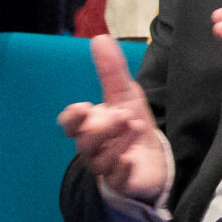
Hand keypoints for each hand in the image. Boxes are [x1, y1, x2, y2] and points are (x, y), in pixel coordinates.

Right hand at [58, 34, 173, 204]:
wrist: (151, 159)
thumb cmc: (130, 126)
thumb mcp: (125, 94)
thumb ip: (112, 70)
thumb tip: (99, 38)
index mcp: (89, 126)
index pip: (70, 124)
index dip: (73, 118)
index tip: (83, 108)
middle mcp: (93, 148)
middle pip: (85, 142)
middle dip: (99, 129)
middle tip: (120, 115)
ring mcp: (107, 167)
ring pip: (101, 160)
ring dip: (116, 143)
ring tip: (134, 126)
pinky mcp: (123, 182)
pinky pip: (117, 179)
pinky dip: (121, 169)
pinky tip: (129, 160)